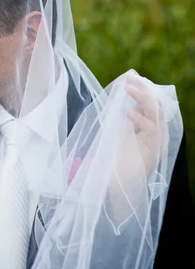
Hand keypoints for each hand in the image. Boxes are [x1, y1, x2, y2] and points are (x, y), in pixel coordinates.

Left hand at [108, 74, 165, 224]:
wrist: (112, 190)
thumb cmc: (111, 165)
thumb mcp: (114, 138)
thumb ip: (120, 123)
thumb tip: (120, 102)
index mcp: (145, 132)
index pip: (148, 106)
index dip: (141, 91)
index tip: (129, 78)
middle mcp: (153, 138)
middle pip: (155, 108)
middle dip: (143, 91)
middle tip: (129, 79)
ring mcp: (154, 145)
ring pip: (156, 116)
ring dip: (143, 100)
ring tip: (129, 89)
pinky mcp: (151, 154)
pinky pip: (151, 131)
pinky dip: (140, 118)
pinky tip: (127, 110)